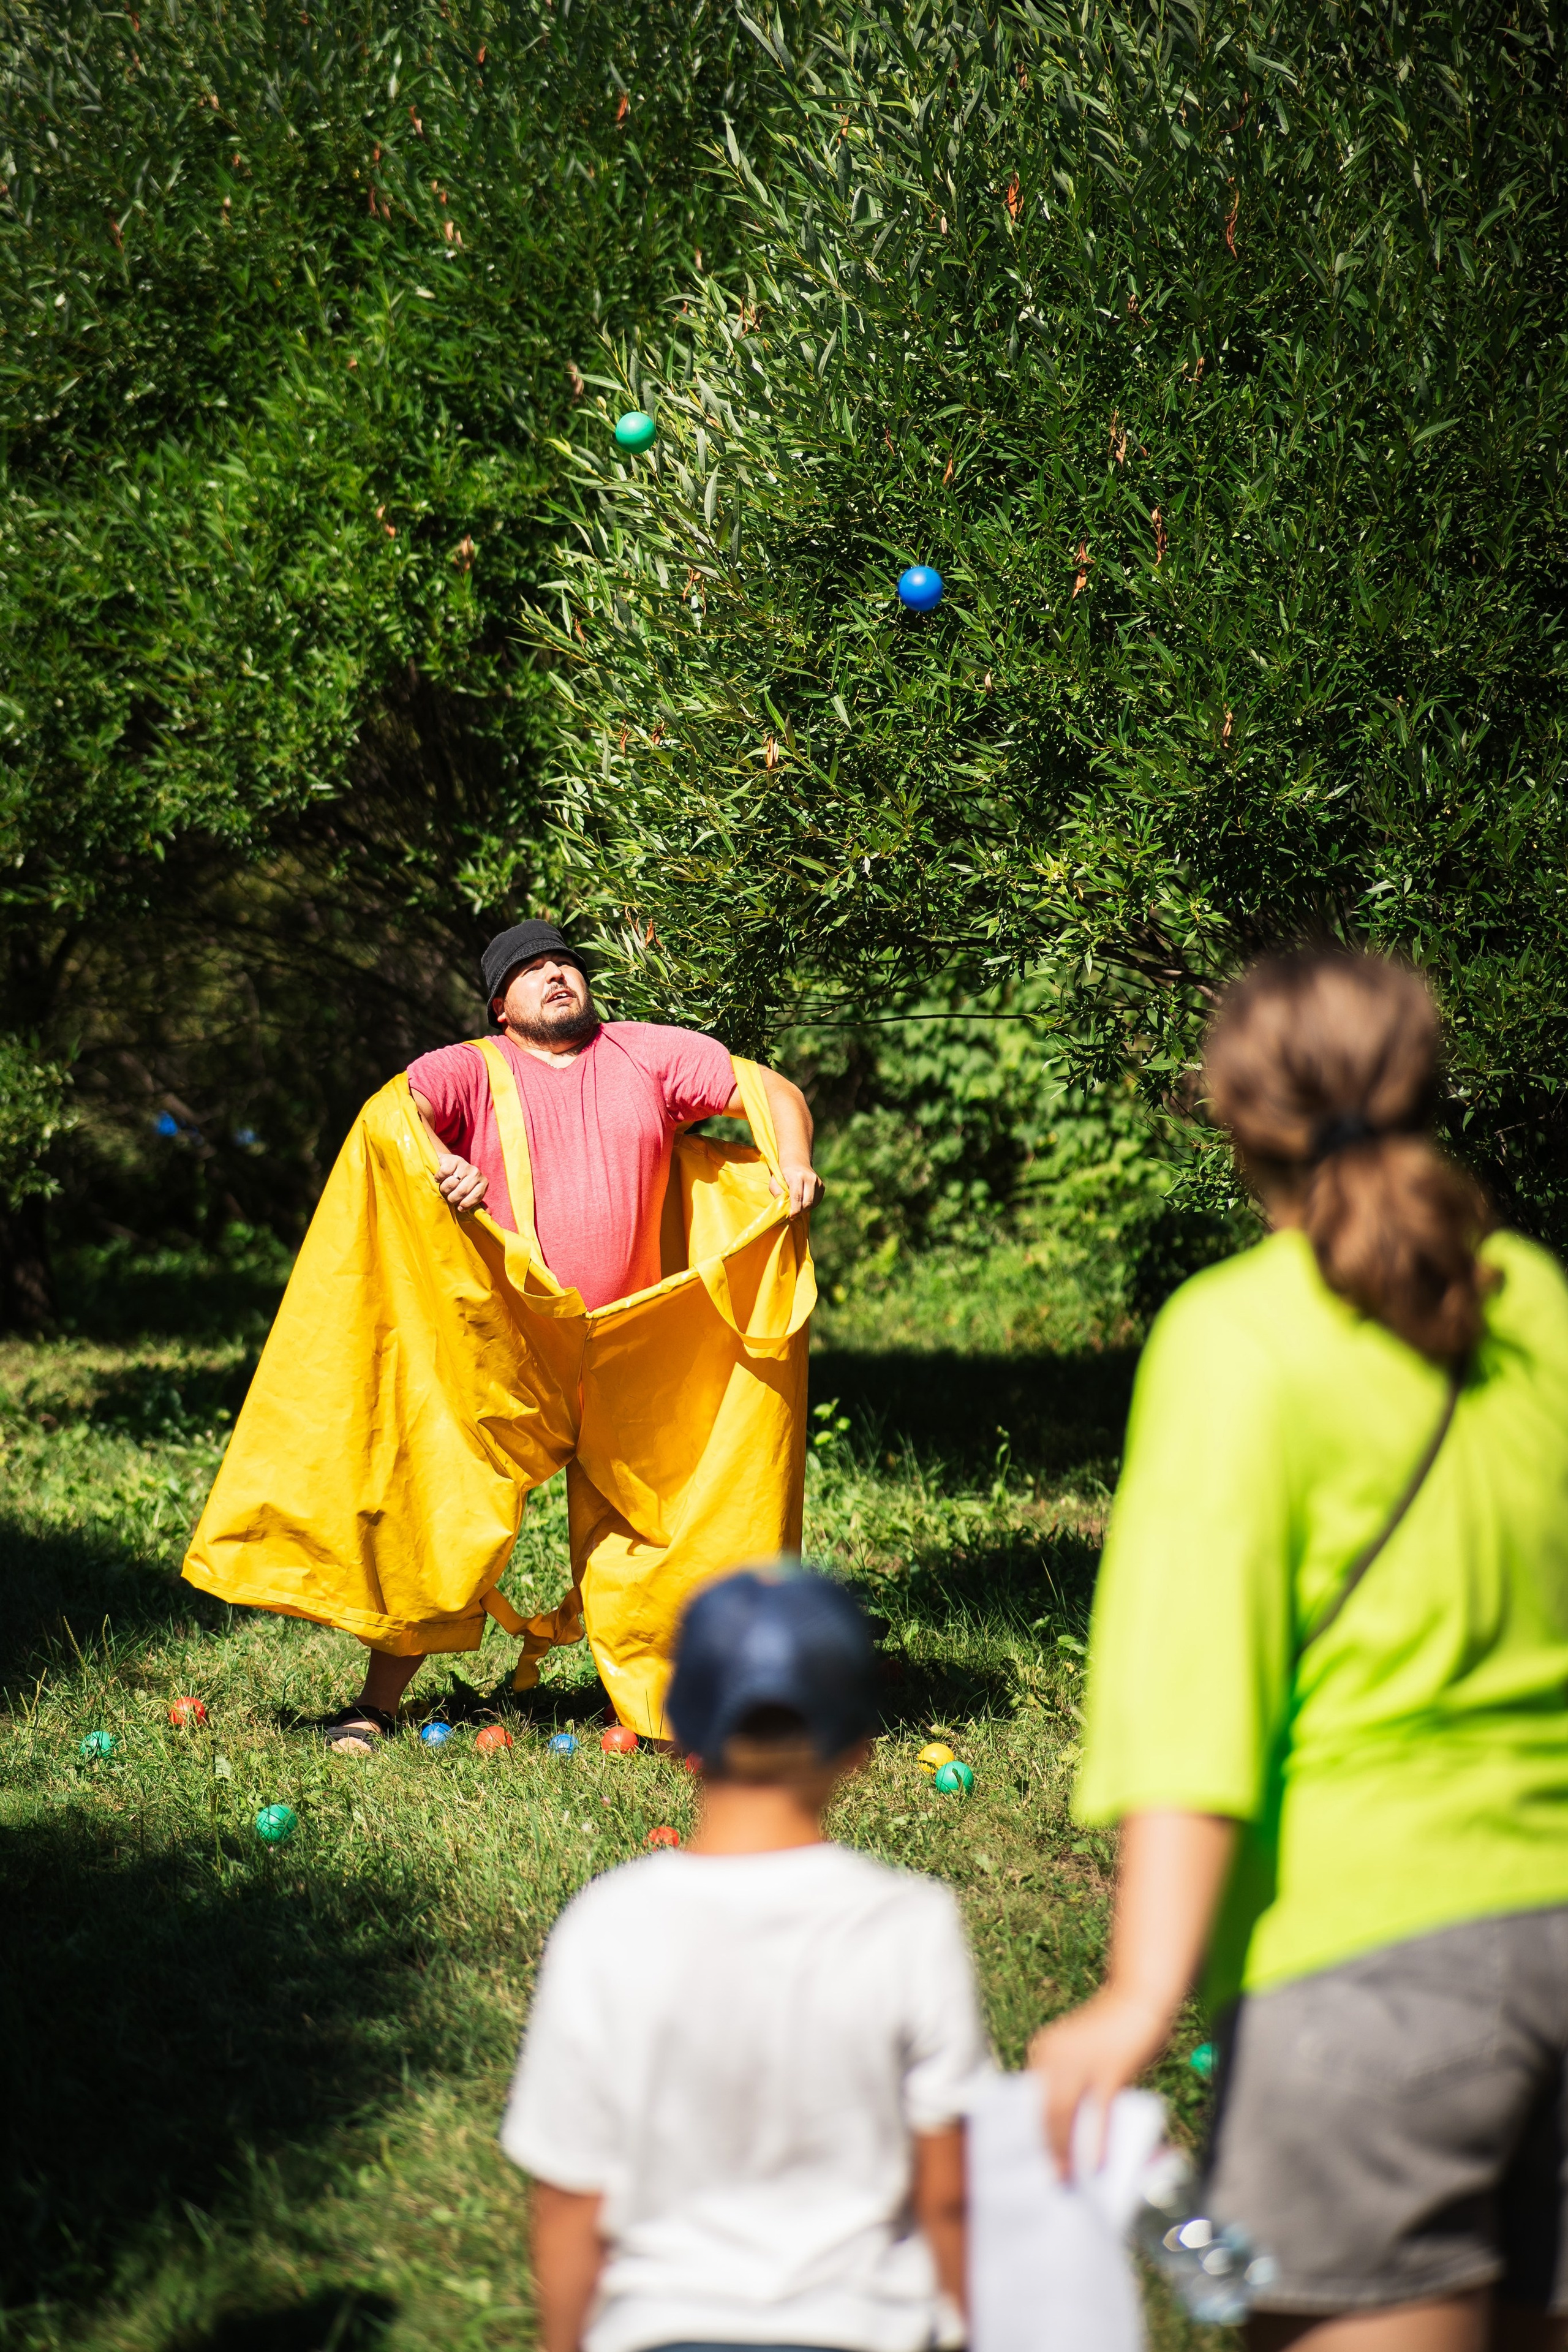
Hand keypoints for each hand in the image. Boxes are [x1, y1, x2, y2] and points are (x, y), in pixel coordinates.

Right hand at [435, 1150, 487, 1212]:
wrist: (449, 1165)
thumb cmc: (461, 1184)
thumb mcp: (471, 1194)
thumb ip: (478, 1205)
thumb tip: (488, 1214)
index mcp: (483, 1183)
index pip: (476, 1197)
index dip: (465, 1205)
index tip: (459, 1207)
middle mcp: (476, 1173)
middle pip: (462, 1192)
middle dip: (452, 1198)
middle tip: (449, 1197)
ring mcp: (465, 1165)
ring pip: (451, 1184)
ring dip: (444, 1189)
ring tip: (444, 1188)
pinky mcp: (453, 1160)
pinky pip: (443, 1173)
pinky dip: (438, 1178)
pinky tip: (440, 1179)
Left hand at [769, 1161, 823, 1213]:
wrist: (797, 1159)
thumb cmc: (783, 1172)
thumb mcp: (775, 1181)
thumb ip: (778, 1194)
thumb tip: (783, 1209)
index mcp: (797, 1176)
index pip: (797, 1198)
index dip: (794, 1210)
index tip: (790, 1216)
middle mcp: (810, 1179)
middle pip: (807, 1203)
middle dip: (799, 1212)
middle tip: (792, 1215)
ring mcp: (818, 1182)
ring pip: (813, 1204)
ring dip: (804, 1210)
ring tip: (796, 1208)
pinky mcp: (822, 1186)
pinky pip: (817, 1202)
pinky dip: (809, 1206)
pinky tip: (802, 1202)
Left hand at [1028, 1986, 1172, 2177]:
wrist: (1139, 1999)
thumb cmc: (1113, 2033)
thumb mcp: (1082, 2056)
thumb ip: (1072, 2087)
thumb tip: (1068, 2131)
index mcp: (1044, 2050)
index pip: (1032, 2099)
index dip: (1035, 2131)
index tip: (1036, 2158)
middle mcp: (1054, 2054)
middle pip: (1044, 2109)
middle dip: (1047, 2146)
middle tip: (1052, 2175)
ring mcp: (1080, 2060)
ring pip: (1063, 2112)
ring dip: (1065, 2147)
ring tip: (1069, 2174)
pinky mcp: (1108, 2068)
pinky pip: (1098, 2110)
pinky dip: (1096, 2138)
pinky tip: (1098, 2160)